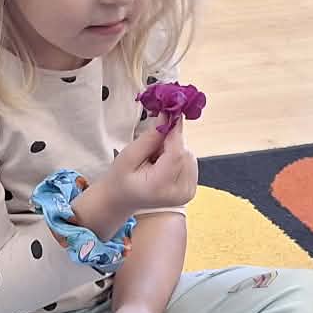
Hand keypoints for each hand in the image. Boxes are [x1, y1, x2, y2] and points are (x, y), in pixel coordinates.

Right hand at [81, 125, 198, 237]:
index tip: (170, 112)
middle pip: (184, 154)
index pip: (176, 153)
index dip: (175, 131)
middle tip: (152, 149)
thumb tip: (168, 116)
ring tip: (155, 160)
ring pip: (189, 156)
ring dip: (175, 151)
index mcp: (160, 186)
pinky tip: (163, 166)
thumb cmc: (121, 178)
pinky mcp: (191, 190)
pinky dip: (178, 159)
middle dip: (171, 143)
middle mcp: (179, 193)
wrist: (122, 200)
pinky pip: (190, 163)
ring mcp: (187, 193)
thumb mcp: (129, 155)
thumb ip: (150, 137)